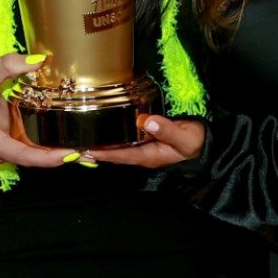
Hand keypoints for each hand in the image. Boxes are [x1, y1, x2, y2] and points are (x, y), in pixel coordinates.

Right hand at [0, 52, 80, 167]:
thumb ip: (12, 64)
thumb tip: (39, 60)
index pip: (24, 156)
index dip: (49, 158)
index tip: (71, 154)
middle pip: (32, 158)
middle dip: (59, 156)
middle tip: (88, 152)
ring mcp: (1, 143)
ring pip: (32, 153)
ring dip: (55, 150)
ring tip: (85, 146)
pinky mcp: (5, 135)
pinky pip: (29, 143)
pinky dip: (46, 141)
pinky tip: (67, 137)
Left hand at [84, 115, 204, 168]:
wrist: (204, 142)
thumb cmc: (196, 141)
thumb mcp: (186, 137)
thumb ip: (168, 130)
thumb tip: (148, 121)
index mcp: (150, 156)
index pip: (123, 155)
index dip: (105, 153)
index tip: (87, 150)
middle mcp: (142, 154)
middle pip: (114, 154)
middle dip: (95, 151)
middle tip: (73, 146)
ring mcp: (142, 147)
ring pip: (116, 148)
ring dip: (99, 145)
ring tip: (79, 139)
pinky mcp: (143, 139)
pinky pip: (122, 140)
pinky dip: (109, 137)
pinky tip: (98, 130)